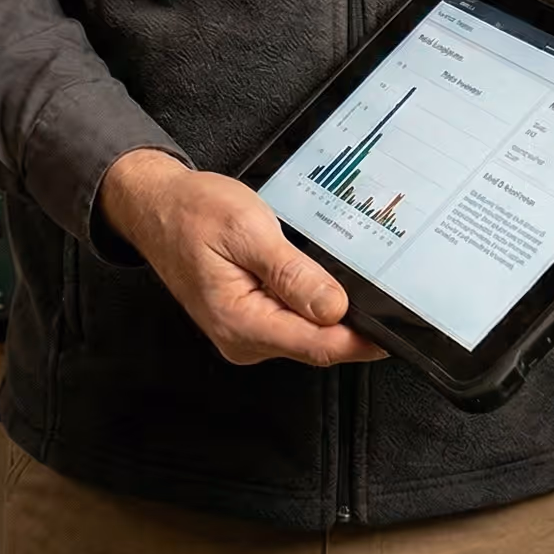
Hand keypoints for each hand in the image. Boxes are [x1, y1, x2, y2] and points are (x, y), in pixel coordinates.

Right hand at [96, 151, 385, 367]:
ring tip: (348, 274)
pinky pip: (292, 323)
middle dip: (351, 322)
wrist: (156, 207)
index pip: (317, 346)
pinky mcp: (249, 323)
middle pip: (317, 344)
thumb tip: (334, 309)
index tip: (397, 328)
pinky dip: (311, 305)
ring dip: (331, 312)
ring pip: (307, 335)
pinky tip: (317, 279)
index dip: (361, 339)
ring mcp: (245, 335)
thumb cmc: (194, 212)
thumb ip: (291, 273)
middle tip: (384, 286)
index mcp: (240, 322)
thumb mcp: (247, 229)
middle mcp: (243, 340)